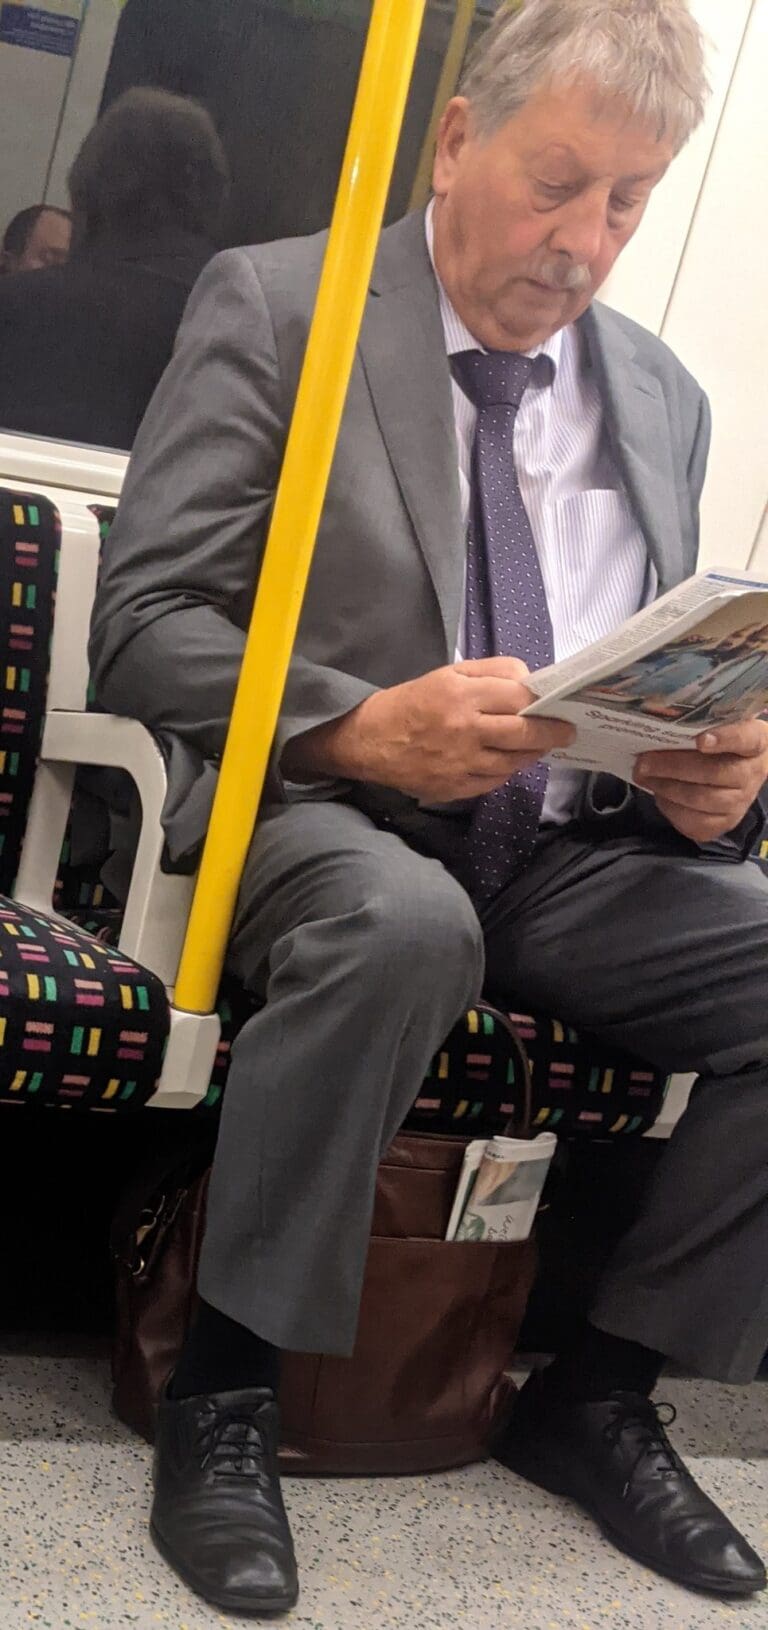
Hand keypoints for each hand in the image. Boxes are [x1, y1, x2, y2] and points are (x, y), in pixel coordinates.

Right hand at [286, 658, 573, 802]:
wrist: (369, 741)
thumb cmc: (413, 702)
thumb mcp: (449, 673)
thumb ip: (491, 672)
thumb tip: (530, 681)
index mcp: (461, 696)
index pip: (518, 699)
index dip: (544, 702)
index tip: (559, 705)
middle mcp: (464, 730)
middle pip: (524, 734)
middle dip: (552, 733)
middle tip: (567, 731)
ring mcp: (461, 763)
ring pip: (515, 761)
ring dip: (533, 753)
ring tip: (540, 745)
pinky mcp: (456, 788)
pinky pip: (496, 780)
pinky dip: (507, 770)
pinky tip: (509, 760)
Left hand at [635, 719, 767, 843]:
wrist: (738, 773)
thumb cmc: (721, 744)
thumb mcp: (719, 726)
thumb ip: (698, 725)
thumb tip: (655, 728)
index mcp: (756, 742)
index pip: (746, 739)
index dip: (725, 739)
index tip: (700, 740)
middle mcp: (752, 774)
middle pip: (715, 772)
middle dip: (673, 766)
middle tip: (643, 761)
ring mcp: (740, 802)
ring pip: (701, 798)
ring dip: (666, 787)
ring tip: (644, 775)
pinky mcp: (725, 824)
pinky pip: (695, 821)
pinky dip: (670, 808)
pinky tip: (658, 794)